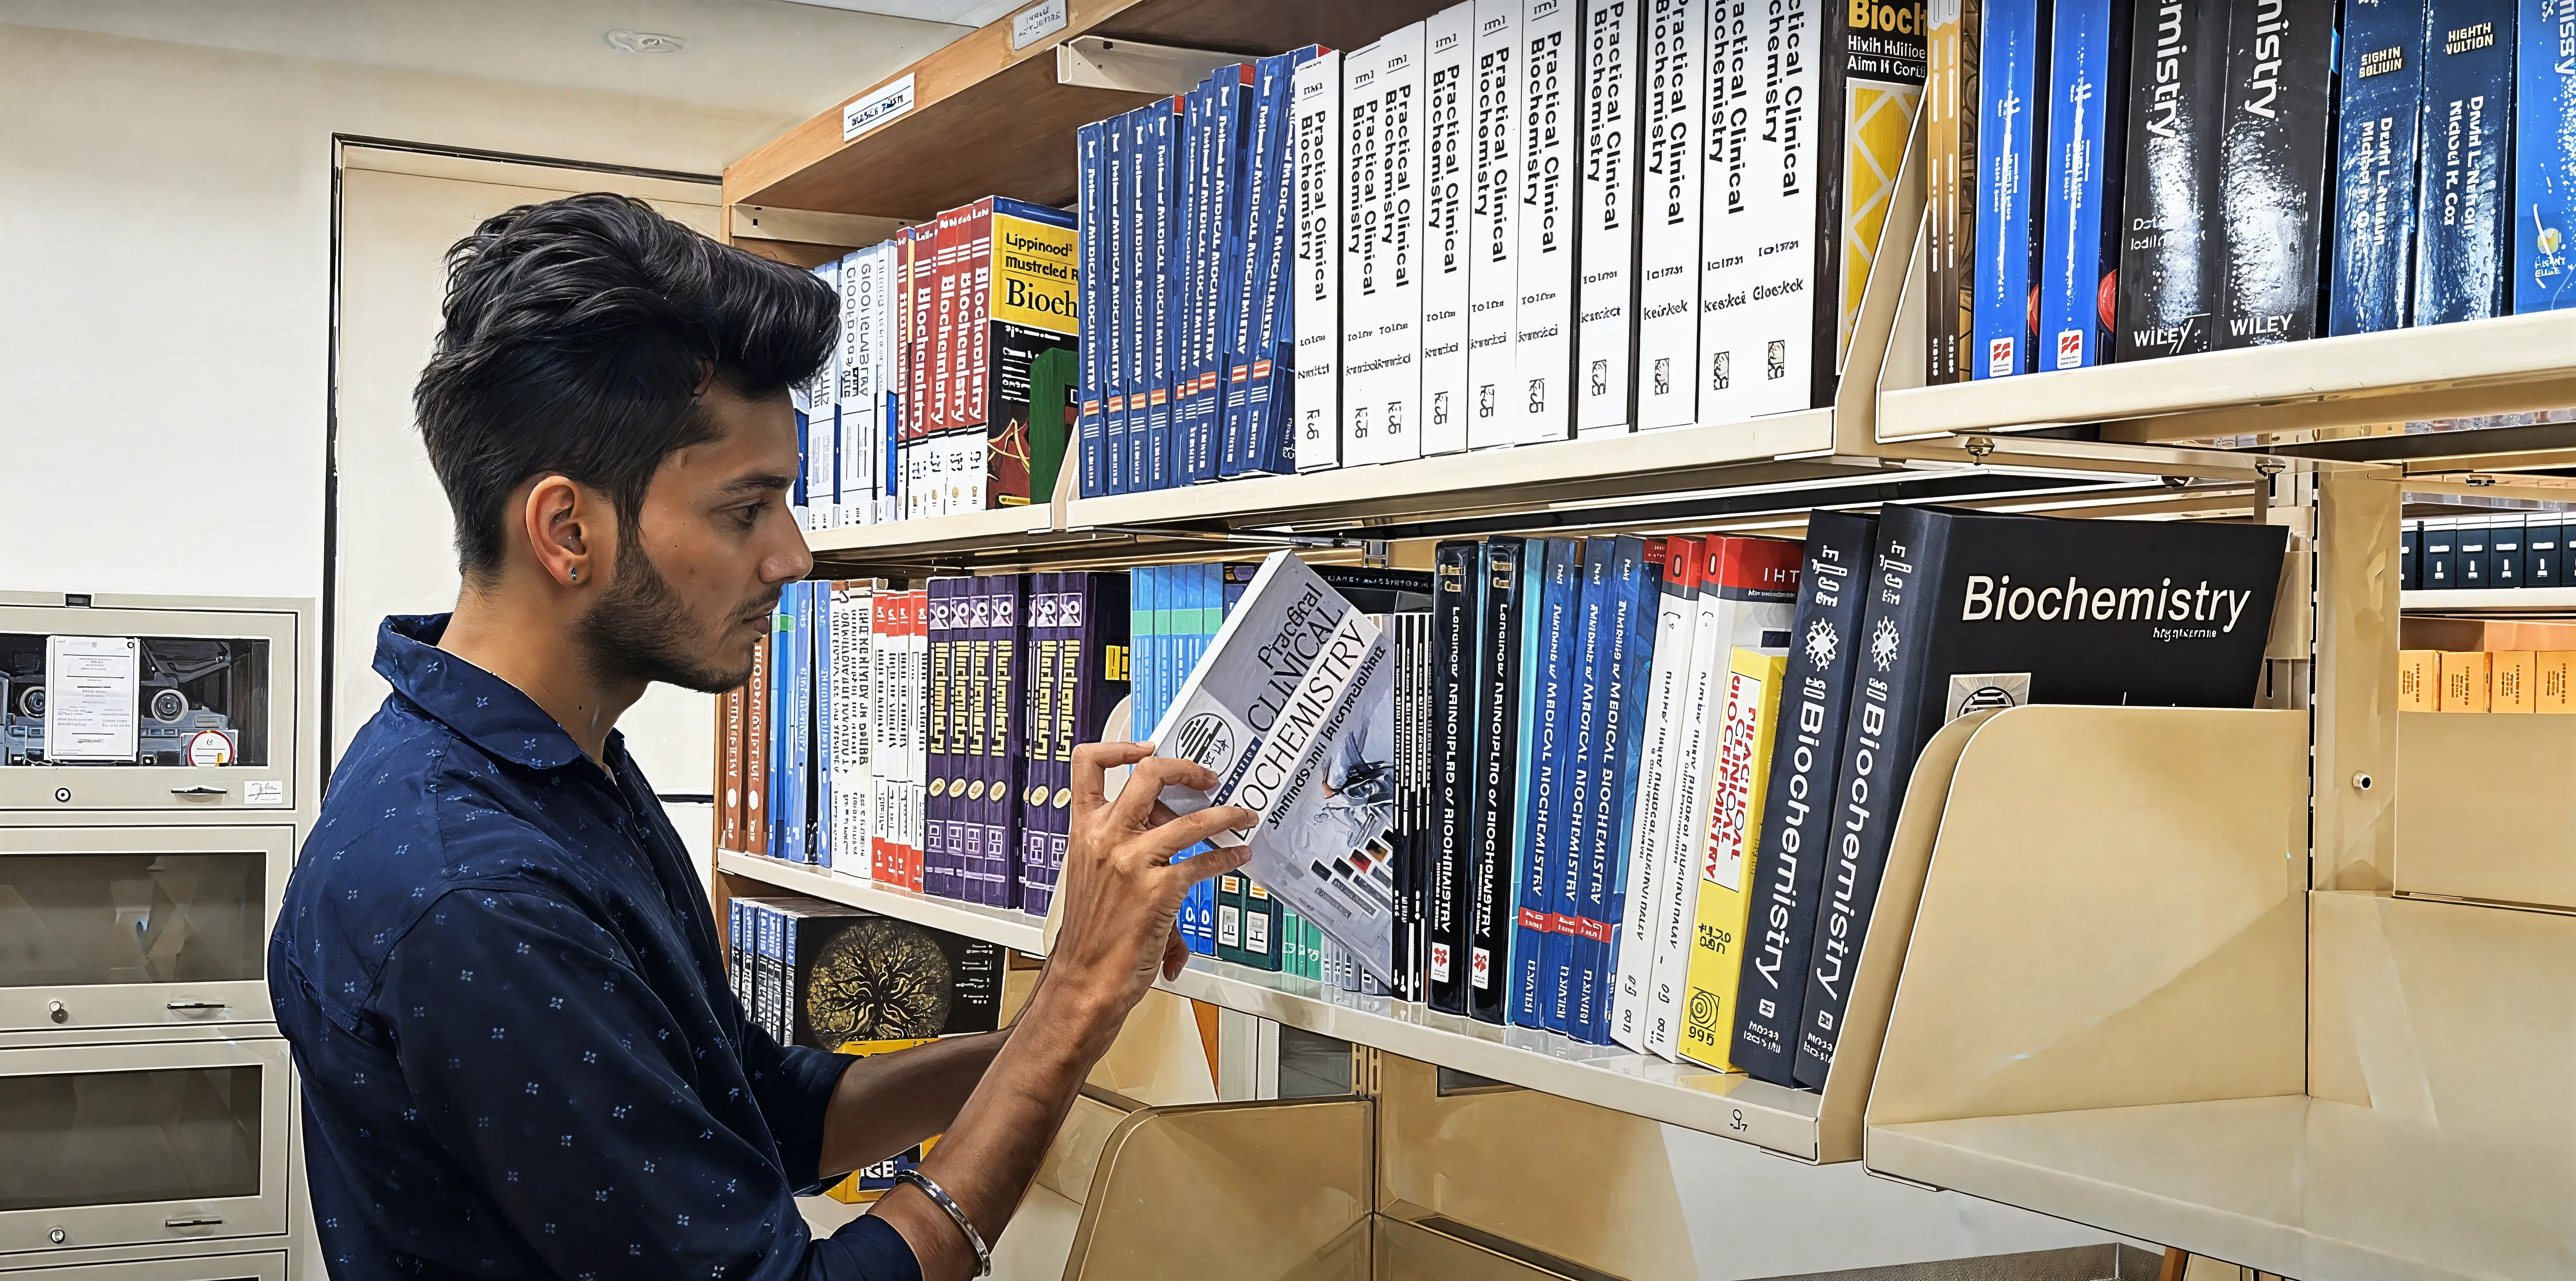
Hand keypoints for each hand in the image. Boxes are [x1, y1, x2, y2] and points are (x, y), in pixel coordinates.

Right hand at [1045, 743, 1252, 1036]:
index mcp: (1084, 831)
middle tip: (1206, 776)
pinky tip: (1236, 856)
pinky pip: (1204, 862)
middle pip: (1148, 775)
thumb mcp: (1093, 875)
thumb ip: (1124, 846)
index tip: (1147, 746)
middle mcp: (1106, 839)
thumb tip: (1167, 830)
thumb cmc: (1090, 934)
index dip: (1120, 746)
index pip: (1088, 766)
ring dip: (1224, 813)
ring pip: (1190, 819)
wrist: (1085, 979)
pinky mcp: (1159, 891)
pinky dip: (1226, 855)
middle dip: (1185, 768)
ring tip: (1242, 814)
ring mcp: (1133, 862)